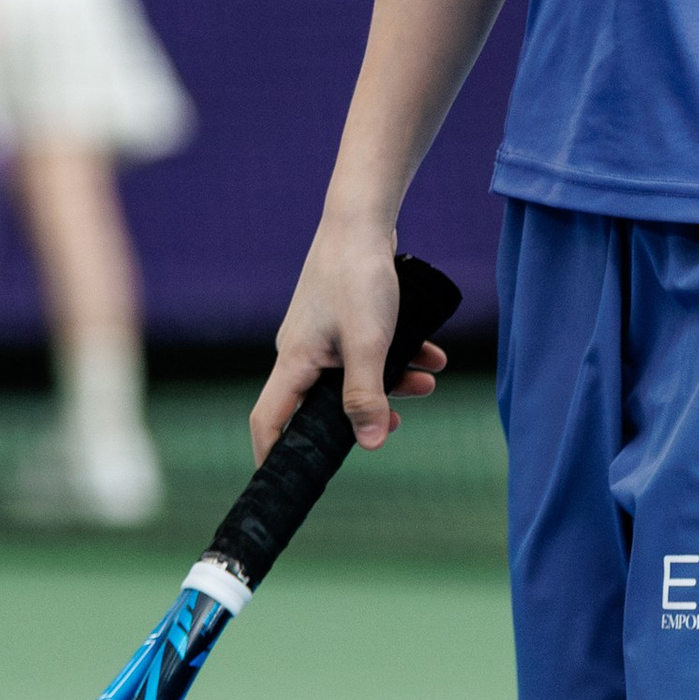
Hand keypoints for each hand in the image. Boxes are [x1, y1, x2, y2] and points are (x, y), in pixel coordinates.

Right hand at [251, 217, 445, 460]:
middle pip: (320, 402)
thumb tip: (369, 443)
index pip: (269, 420)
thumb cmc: (358, 276)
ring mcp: (321, 334)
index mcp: (293, 361)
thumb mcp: (369, 343)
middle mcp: (301, 351)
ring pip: (352, 375)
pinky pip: (366, 350)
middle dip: (361, 415)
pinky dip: (396, 356)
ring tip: (427, 382)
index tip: (287, 481)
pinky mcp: (342, 317)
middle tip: (394, 425)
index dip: (273, 454)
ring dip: (390, 383)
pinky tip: (429, 356)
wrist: (364, 218)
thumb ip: (367, 395)